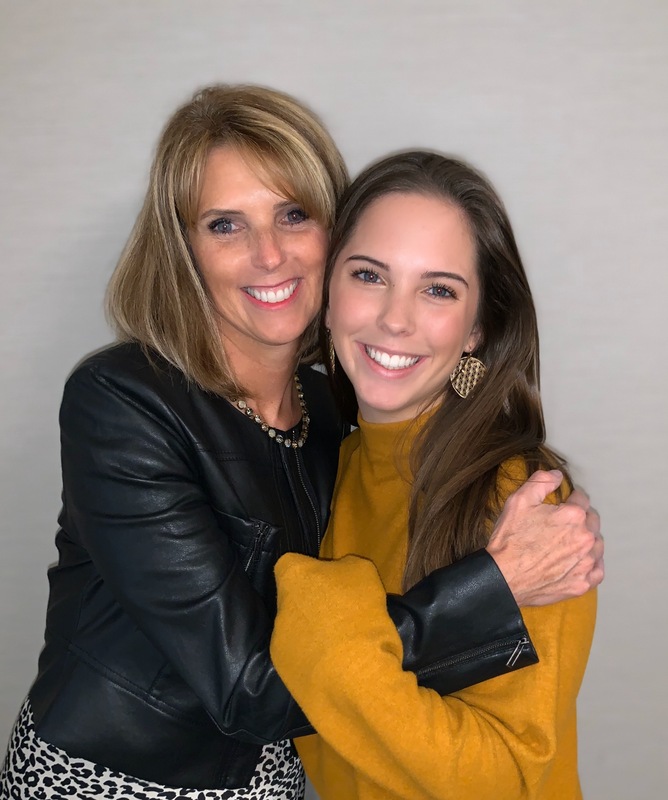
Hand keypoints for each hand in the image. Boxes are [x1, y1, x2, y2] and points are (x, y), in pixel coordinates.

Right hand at [486, 470, 603, 606]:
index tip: (562, 503)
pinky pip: (598, 570)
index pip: (582, 499)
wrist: (503, 577)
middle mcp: (585, 538)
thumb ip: (541, 481)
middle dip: (580, 518)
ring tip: (568, 542)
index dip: (570, 498)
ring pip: (596, 545)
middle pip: (592, 521)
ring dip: (586, 540)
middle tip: (561, 524)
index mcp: (573, 515)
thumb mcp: (519, 501)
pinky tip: (578, 561)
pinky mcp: (582, 583)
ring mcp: (586, 563)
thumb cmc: (510, 539)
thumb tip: (558, 475)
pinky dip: (591, 564)